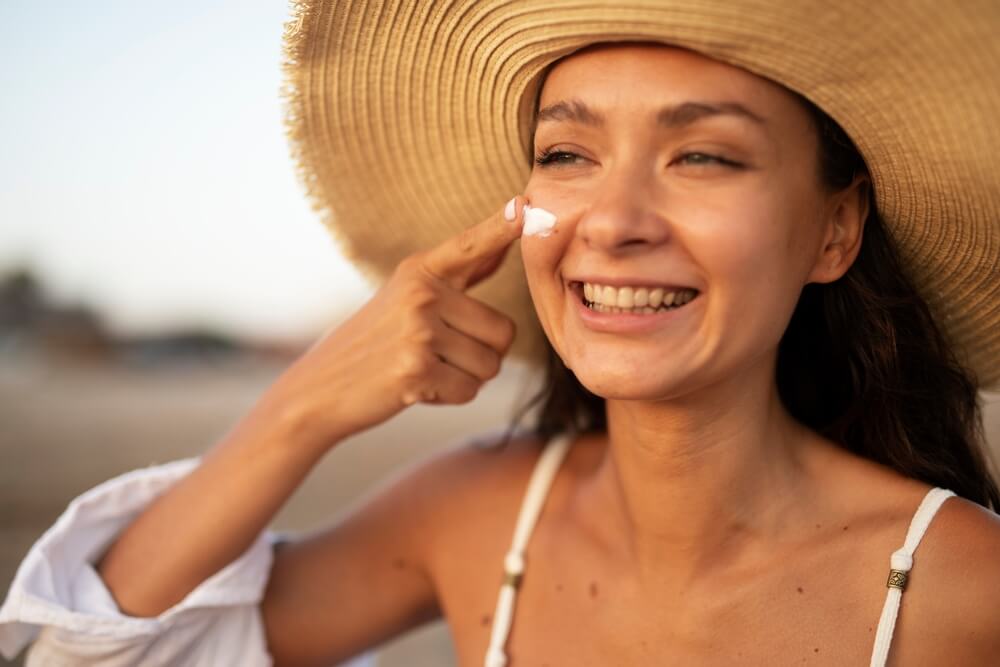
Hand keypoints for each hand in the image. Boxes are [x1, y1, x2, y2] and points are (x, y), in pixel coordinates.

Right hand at [258, 197, 526, 450]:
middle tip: (438, 354)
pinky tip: (416, 386)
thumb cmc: (374, 343)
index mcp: (419, 271)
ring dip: (465, 377)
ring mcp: (418, 331)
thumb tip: (505, 244)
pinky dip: (449, 396)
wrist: (320, 388)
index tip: (525, 203)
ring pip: (490, 365)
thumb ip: (459, 275)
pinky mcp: (416, 370)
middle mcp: (421, 294)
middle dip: (482, 353)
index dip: (501, 227)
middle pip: (504, 332)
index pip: (470, 246)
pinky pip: (469, 390)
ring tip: (424, 367)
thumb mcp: (407, 296)